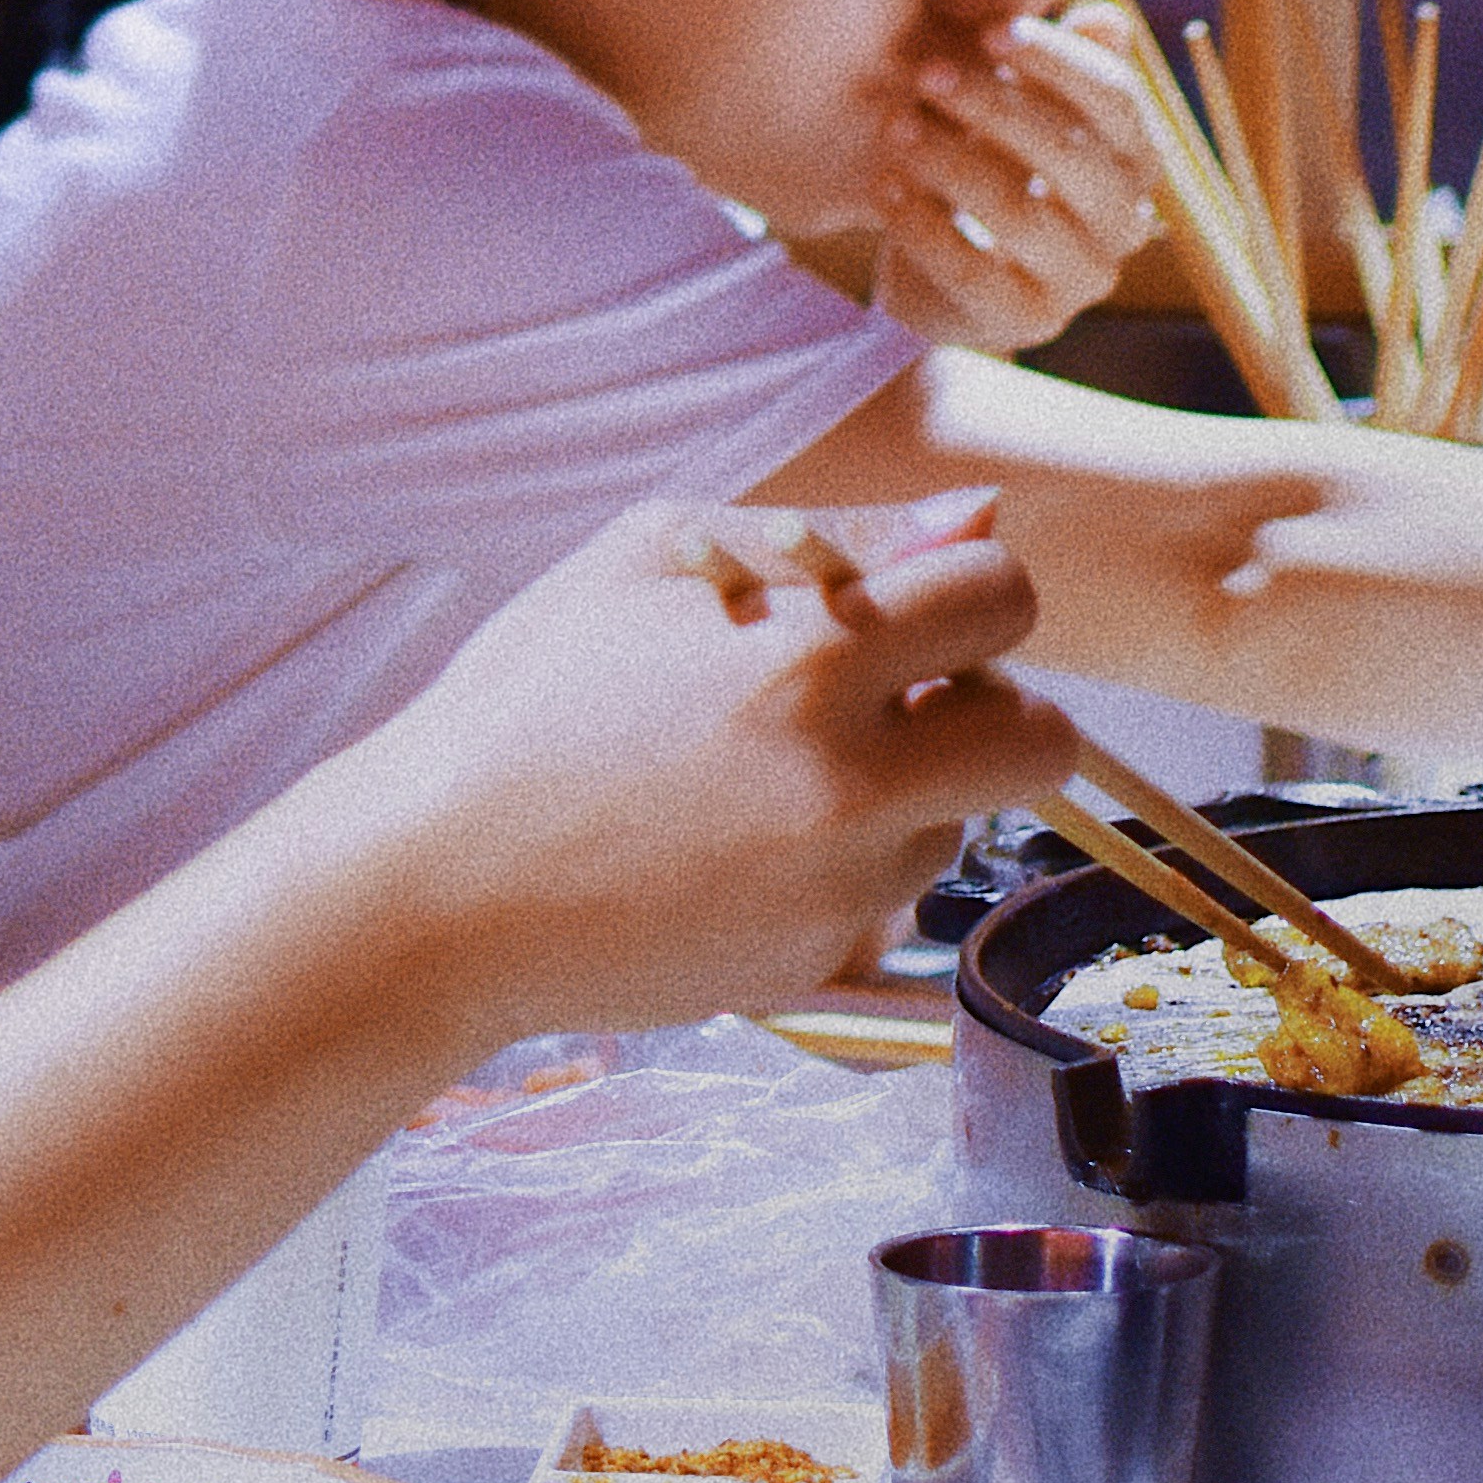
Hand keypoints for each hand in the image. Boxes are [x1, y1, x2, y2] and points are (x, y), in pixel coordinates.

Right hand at [328, 497, 1067, 1035]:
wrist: (439, 885)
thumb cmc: (529, 701)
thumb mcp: (650, 560)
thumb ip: (834, 533)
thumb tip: (976, 520)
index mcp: (814, 655)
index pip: (1001, 598)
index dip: (966, 592)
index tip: (917, 607)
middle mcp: (853, 780)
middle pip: (1043, 738)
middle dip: (994, 707)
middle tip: (900, 699)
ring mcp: (844, 886)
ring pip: (963, 821)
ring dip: (909, 791)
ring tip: (772, 773)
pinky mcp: (821, 963)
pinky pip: (891, 899)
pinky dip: (846, 868)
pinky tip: (739, 845)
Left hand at [870, 0, 1177, 351]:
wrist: (943, 274)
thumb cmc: (988, 166)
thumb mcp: (1016, 110)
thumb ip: (1052, 65)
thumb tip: (1106, 19)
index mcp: (1135, 158)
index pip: (1117, 100)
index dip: (1057, 61)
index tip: (987, 30)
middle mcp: (1125, 221)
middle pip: (1074, 155)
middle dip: (995, 106)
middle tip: (925, 72)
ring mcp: (1084, 278)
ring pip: (1022, 214)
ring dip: (951, 162)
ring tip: (895, 127)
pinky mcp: (1032, 322)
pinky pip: (976, 274)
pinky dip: (924, 228)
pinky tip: (884, 190)